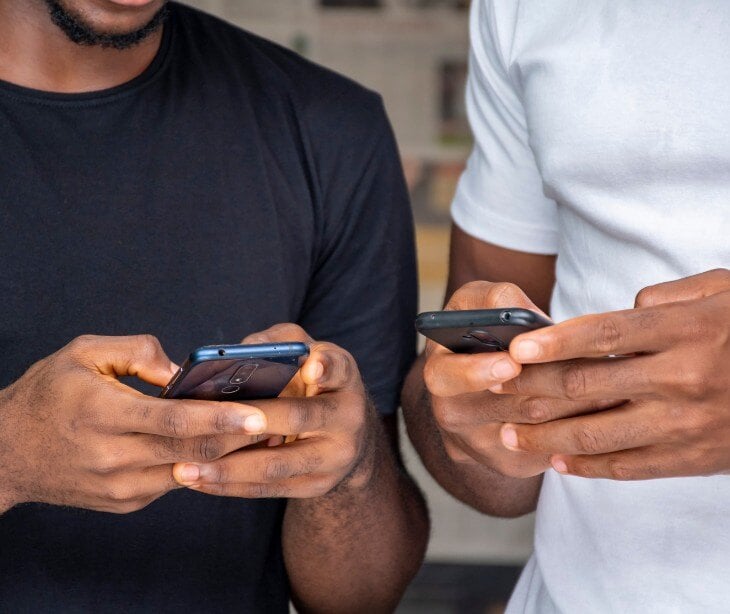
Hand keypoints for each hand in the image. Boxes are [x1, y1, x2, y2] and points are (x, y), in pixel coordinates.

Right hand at [0, 335, 268, 513]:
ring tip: (260, 432)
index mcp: (102, 414)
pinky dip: (201, 463)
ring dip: (227, 453)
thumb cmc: (49, 393)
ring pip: (189, 469)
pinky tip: (222, 446)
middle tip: (278, 421)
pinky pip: (173, 480)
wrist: (7, 452)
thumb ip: (137, 352)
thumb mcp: (83, 354)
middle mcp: (112, 456)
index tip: (259, 414)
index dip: (220, 417)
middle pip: (191, 450)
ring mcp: (119, 486)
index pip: (174, 420)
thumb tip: (182, 371)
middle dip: (239, 437)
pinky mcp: (124, 502)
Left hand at [172, 324, 376, 497]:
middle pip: (297, 420)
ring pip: (277, 465)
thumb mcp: (305, 355)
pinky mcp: (317, 485)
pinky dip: (231, 486)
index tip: (310, 369)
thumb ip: (275, 345)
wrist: (348, 436)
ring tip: (183, 470)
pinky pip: (269, 489)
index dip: (325, 368)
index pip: (339, 368)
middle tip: (202, 427)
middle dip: (247, 425)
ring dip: (227, 469)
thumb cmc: (310, 384)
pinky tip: (198, 481)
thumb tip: (229, 357)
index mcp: (344, 377)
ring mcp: (335, 457)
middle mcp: (348, 417)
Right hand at [423, 282, 616, 477]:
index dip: (481, 371)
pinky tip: (603, 409)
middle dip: (552, 386)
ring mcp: (479, 445)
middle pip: (506, 406)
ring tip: (612, 385)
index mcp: (439, 373)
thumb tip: (526, 315)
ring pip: (537, 429)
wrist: (478, 386)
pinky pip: (550, 451)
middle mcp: (452, 414)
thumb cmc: (481, 335)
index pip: (450, 377)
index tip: (513, 362)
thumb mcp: (477, 305)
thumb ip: (496, 299)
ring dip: (578, 407)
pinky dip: (580, 429)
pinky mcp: (509, 464)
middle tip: (593, 369)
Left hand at [497, 269, 729, 479]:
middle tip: (493, 387)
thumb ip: (666, 296)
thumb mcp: (723, 292)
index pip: (604, 334)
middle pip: (587, 385)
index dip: (554, 342)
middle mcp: (680, 378)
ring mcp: (685, 424)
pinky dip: (587, 467)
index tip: (515, 348)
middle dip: (532, 387)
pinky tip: (556, 462)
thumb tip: (620, 306)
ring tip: (508, 435)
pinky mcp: (693, 459)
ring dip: (545, 436)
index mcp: (685, 331)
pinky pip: (629, 468)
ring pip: (598, 435)